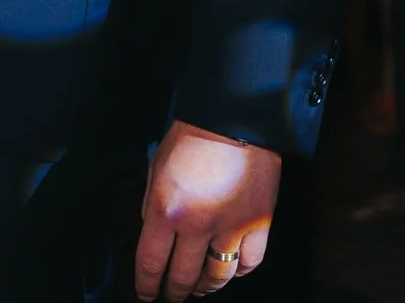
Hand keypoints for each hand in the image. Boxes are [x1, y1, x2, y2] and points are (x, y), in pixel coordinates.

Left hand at [135, 121, 278, 298]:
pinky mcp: (259, 224)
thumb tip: (152, 234)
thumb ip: (151, 205)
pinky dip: (240, 271)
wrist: (233, 118)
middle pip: (184, 276)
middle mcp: (197, 225)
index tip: (145, 294)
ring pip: (219, 276)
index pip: (151, 262)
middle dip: (174, 292)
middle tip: (170, 297)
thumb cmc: (190, 138)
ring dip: (206, 288)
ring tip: (198, 289)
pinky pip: (250, 262)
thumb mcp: (155, 169)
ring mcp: (231, 228)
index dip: (146, 285)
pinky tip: (231, 270)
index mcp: (165, 210)